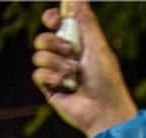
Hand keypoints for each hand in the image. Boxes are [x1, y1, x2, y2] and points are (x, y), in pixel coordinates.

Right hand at [32, 1, 137, 137]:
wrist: (105, 111)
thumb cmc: (107, 81)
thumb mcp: (99, 47)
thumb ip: (87, 23)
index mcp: (80, 45)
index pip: (57, 24)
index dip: (51, 18)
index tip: (52, 19)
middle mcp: (67, 57)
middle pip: (44, 37)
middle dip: (53, 42)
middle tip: (71, 52)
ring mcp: (57, 72)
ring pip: (39, 54)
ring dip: (55, 62)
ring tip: (72, 73)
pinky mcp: (50, 87)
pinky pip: (37, 73)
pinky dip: (51, 76)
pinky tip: (66, 84)